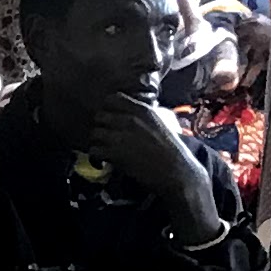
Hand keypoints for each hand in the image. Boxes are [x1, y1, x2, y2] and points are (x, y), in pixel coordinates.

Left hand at [86, 90, 222, 241]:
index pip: (113, 99)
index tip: (109, 117)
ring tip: (102, 150)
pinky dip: (95, 157)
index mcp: (142, 110)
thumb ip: (144, 117)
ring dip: (97, 142)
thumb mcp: (161, 123)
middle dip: (101, 126)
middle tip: (105, 137)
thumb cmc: (173, 150)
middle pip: (100, 116)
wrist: (176, 172)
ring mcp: (121, 135)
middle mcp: (129, 119)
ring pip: (95, 133)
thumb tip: (131, 115)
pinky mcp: (115, 153)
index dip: (108, 108)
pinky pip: (94, 150)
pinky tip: (101, 162)